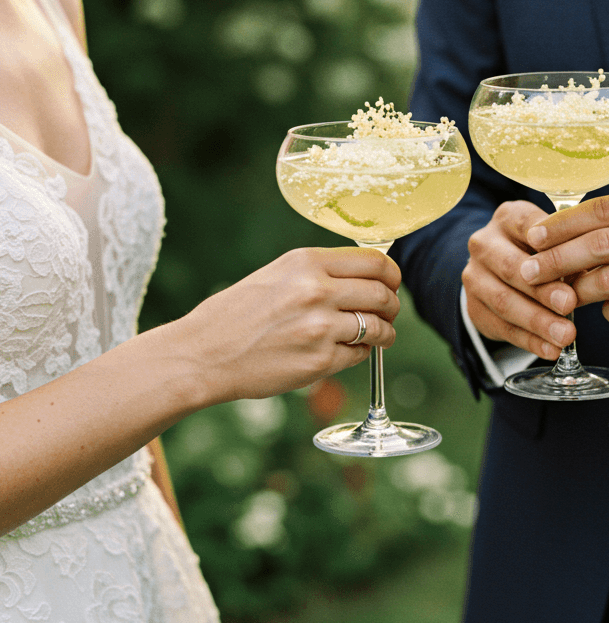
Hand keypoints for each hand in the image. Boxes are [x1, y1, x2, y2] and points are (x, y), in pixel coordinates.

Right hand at [173, 247, 401, 406]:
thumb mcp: (277, 275)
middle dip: (392, 306)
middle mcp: (316, 289)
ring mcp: (320, 326)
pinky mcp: (320, 359)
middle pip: (383, 294)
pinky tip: (346, 351)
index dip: (391, 276)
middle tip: (388, 313)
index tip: (391, 284)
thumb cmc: (237, 314)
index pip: (375, 262)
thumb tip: (366, 276)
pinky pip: (360, 354)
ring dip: (384, 333)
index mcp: (306, 262)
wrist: (203, 354)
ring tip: (378, 336)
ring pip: (378, 326)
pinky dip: (360, 353)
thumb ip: (319, 272)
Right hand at [462, 201, 578, 358]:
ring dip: (537, 321)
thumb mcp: (555, 239)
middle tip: (570, 304)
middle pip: (511, 268)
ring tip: (566, 336)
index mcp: (508, 217)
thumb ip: (570, 249)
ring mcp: (474, 277)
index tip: (572, 261)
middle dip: (542, 290)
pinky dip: (529, 341)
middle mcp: (484, 244)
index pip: (527, 225)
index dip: (548, 246)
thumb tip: (590, 268)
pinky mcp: (474, 308)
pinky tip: (551, 350)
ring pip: (504, 302)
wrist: (501, 270)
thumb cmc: (541, 250)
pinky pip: (502, 328)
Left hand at [519, 189, 608, 352]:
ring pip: (607, 282)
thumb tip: (563, 226)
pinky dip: (608, 313)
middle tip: (528, 271)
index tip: (533, 236)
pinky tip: (606, 311)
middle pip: (599, 245)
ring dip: (576, 291)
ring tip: (561, 295)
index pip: (603, 209)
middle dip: (555, 260)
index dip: (561, 224)